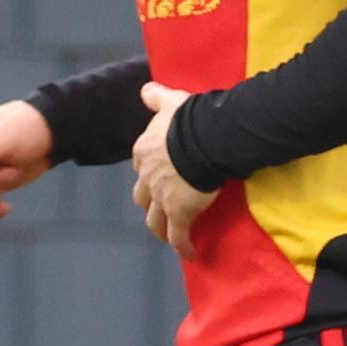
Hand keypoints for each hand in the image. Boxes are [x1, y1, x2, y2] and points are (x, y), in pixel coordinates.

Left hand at [131, 82, 218, 250]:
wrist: (205, 139)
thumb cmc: (189, 119)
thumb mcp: (171, 102)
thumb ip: (156, 97)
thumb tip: (146, 90)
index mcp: (144, 151)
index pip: (141, 165)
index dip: (150, 171)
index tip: (159, 174)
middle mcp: (148, 177)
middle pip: (142, 196)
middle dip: (149, 201)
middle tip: (160, 206)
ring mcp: (162, 198)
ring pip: (154, 220)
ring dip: (160, 228)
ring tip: (168, 235)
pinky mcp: (180, 214)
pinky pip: (179, 236)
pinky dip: (183, 247)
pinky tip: (190, 255)